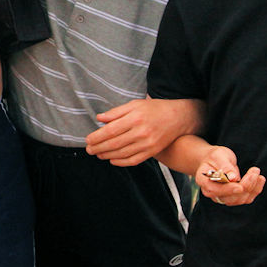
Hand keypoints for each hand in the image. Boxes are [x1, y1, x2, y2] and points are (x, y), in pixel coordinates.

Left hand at [86, 98, 201, 165]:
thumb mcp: (134, 104)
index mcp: (135, 118)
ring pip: (122, 153)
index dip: (97, 137)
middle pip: (114, 143)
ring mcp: (148, 143)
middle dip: (98, 148)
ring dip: (107, 155)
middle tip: (89, 149)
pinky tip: (112, 160)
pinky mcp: (153, 151)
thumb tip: (99, 119)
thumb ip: (116, 112)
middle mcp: (141, 132)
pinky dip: (121, 162)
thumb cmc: (154, 109)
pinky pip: (134, 160)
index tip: (88, 140)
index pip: (111, 131)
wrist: (178, 117)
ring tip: (98, 154)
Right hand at [194, 146, 264, 206]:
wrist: (215, 161)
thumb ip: (225, 166)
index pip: (214, 190)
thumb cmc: (215, 157)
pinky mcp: (234, 198)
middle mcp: (212, 192)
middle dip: (245, 186)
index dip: (227, 190)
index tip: (240, 186)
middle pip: (229, 198)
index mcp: (203, 181)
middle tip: (255, 170)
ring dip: (252, 187)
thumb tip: (233, 177)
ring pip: (240, 199)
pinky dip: (256, 189)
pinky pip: (247, 198)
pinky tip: (260, 178)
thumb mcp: (218, 156)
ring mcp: (223, 197)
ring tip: (256, 171)